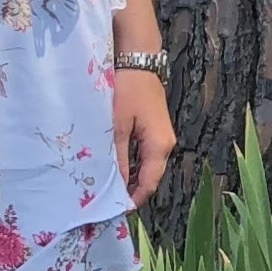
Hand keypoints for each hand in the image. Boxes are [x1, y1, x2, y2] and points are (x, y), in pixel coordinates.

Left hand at [114, 67, 175, 206]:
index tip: (113, 210)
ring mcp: (162, 137)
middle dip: (130, 190)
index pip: (148, 184)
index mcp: (159, 146)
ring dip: (129, 177)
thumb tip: (115, 184)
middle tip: (106, 200)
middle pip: (149, 177)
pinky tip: (114, 165)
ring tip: (107, 186)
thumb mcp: (117, 125)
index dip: (133, 199)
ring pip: (146, 166)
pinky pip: (144, 154)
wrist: (138, 60)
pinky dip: (131, 163)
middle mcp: (165, 145)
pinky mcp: (154, 129)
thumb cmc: (127, 89)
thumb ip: (117, 156)